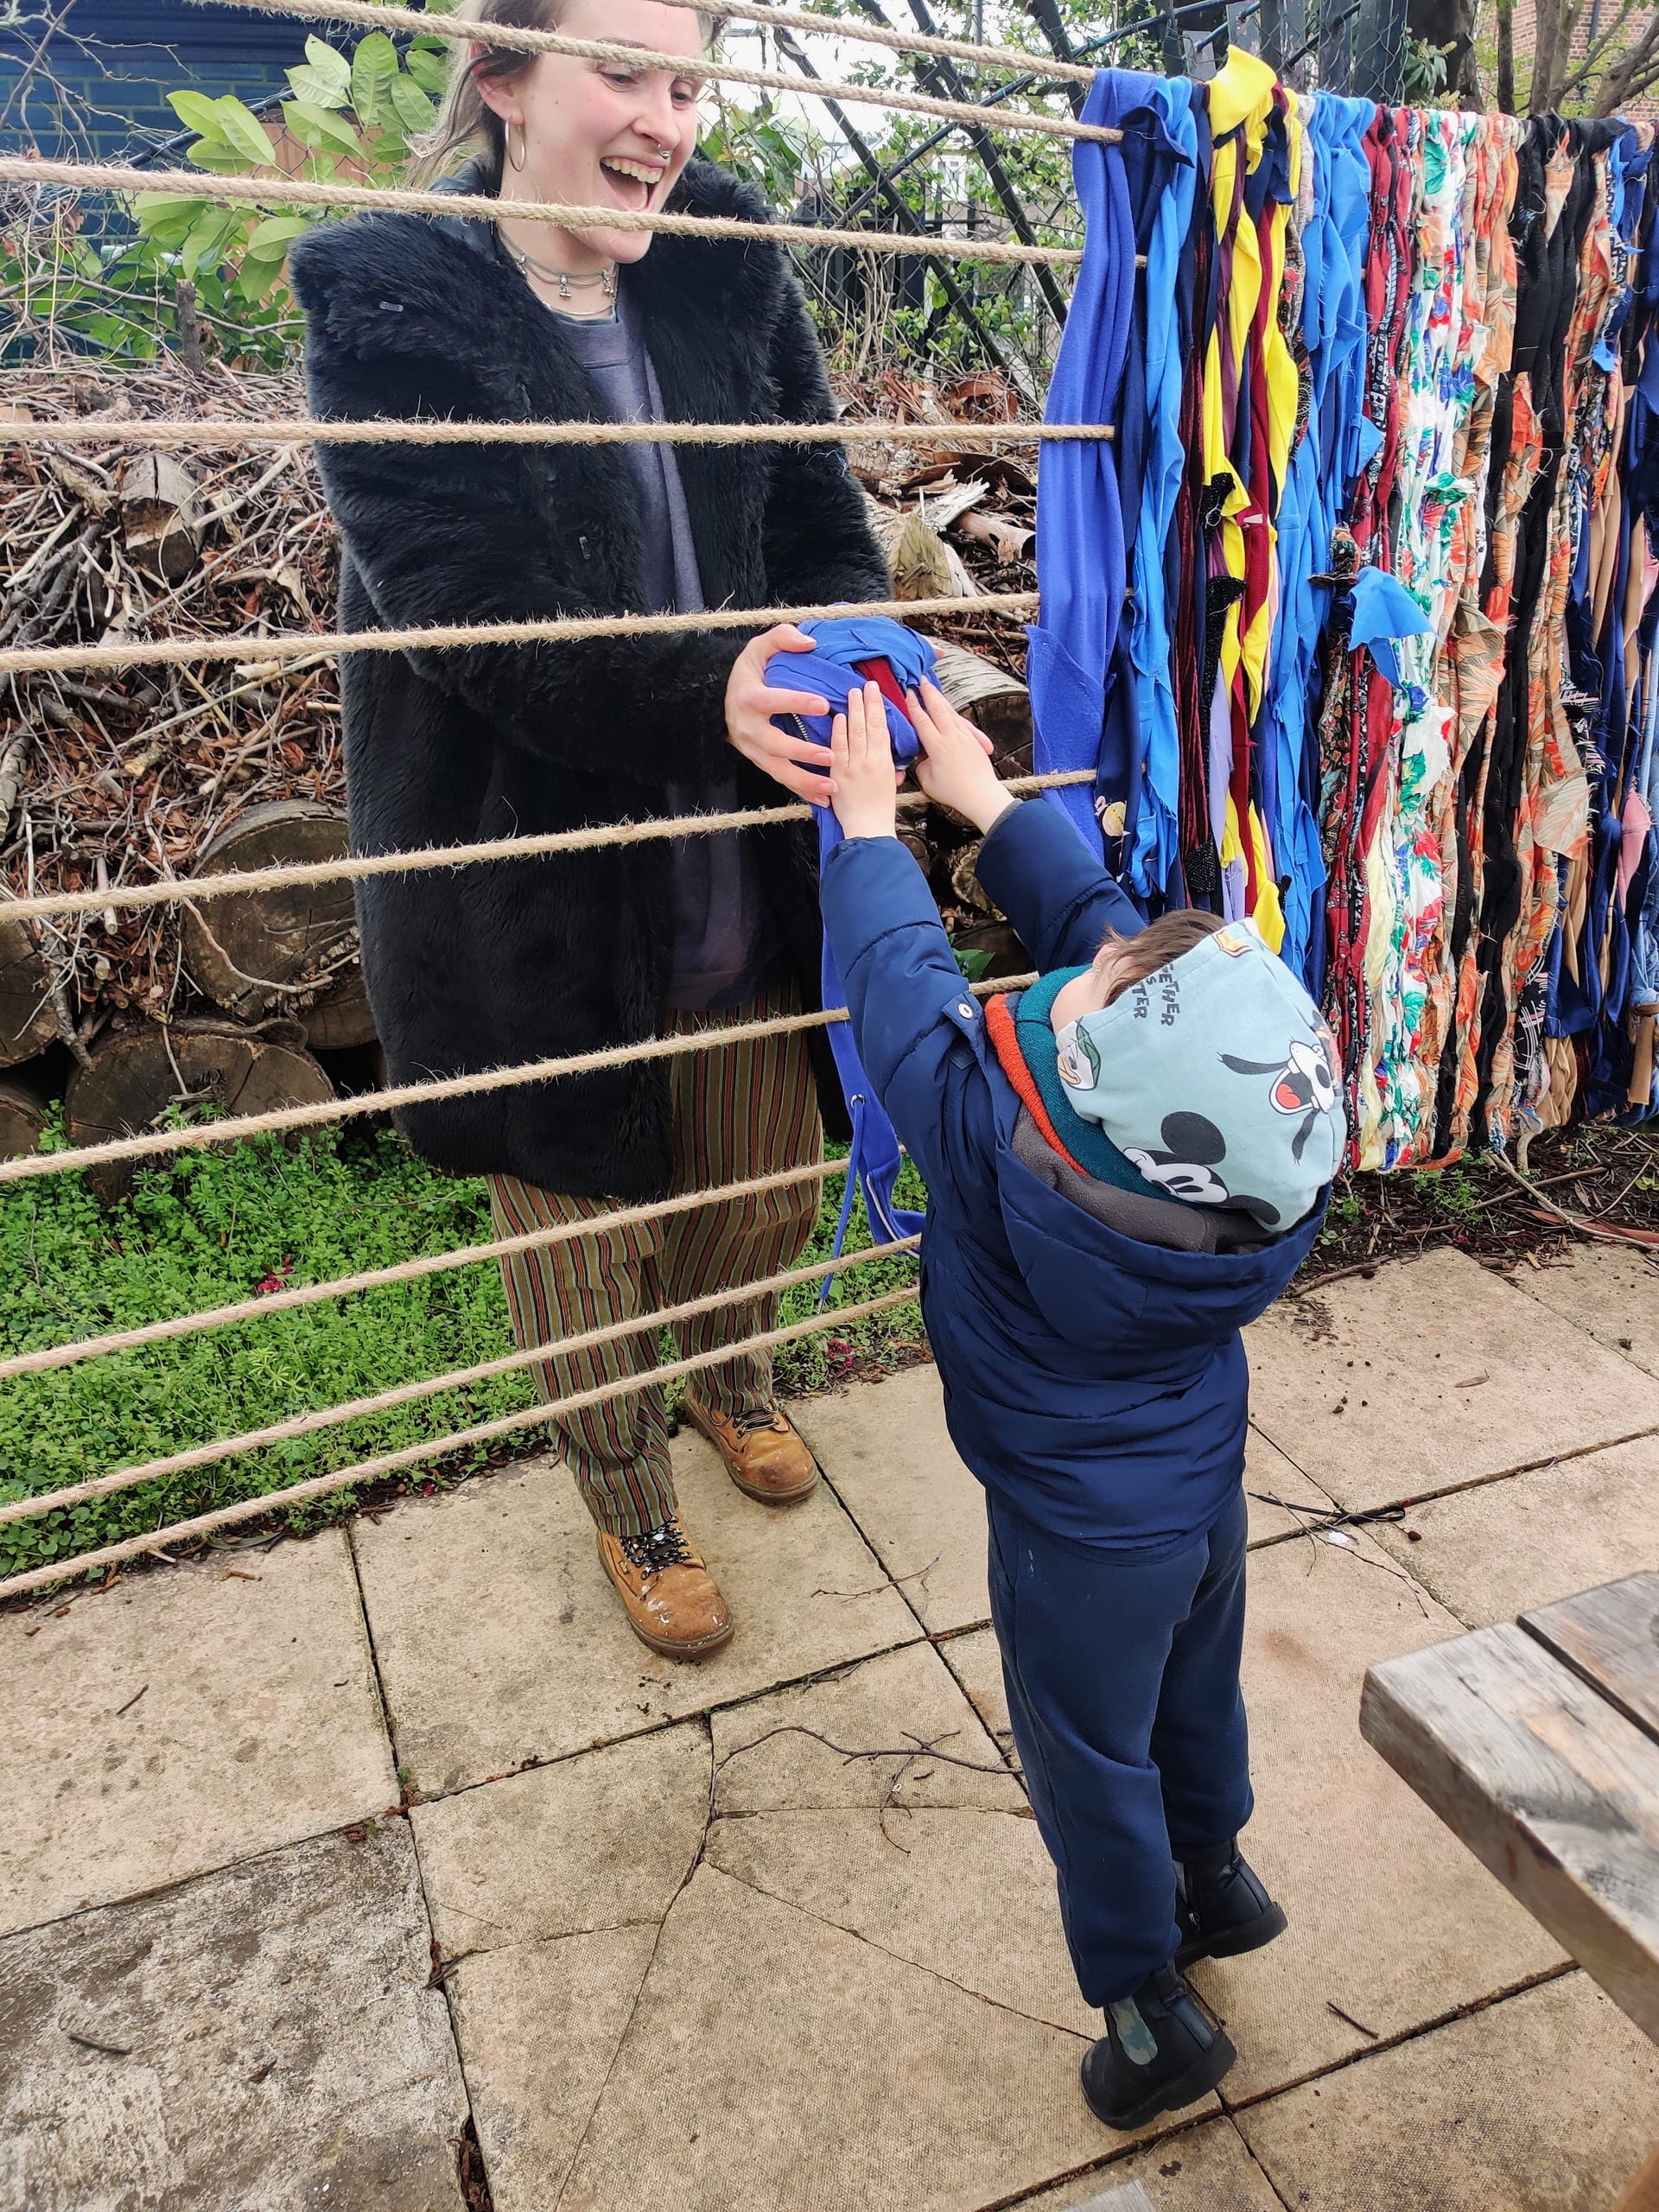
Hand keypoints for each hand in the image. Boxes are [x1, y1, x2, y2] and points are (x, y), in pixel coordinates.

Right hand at [724, 624, 833, 805]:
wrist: (721, 699)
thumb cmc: (748, 672)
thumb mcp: (758, 648)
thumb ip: (782, 638)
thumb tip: (810, 642)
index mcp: (749, 698)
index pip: (772, 701)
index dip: (796, 703)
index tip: (823, 705)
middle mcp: (747, 728)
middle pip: (774, 745)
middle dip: (802, 752)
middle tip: (831, 755)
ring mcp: (752, 749)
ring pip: (777, 769)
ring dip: (805, 781)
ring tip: (831, 787)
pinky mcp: (759, 761)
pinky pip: (780, 779)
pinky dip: (801, 791)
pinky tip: (823, 800)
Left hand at [829, 679, 899, 840]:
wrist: (869, 829)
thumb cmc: (881, 810)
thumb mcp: (890, 784)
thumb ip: (888, 766)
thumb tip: (885, 752)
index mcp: (885, 762)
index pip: (882, 728)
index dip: (879, 707)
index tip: (876, 691)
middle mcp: (871, 760)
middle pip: (869, 725)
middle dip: (867, 702)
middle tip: (865, 684)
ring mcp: (854, 766)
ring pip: (854, 733)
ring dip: (853, 711)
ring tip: (852, 693)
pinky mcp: (838, 775)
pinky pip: (838, 749)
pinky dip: (838, 732)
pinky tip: (839, 717)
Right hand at [907, 679, 1011, 834]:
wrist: (981, 795)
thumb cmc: (954, 792)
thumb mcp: (928, 781)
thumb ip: (922, 765)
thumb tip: (922, 757)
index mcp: (937, 746)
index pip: (922, 720)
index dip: (913, 705)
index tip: (908, 693)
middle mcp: (951, 737)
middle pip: (938, 708)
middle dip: (928, 692)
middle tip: (921, 679)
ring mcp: (964, 736)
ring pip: (951, 712)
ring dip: (940, 699)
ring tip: (933, 689)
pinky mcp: (973, 740)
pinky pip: (962, 721)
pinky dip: (953, 712)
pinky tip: (950, 710)